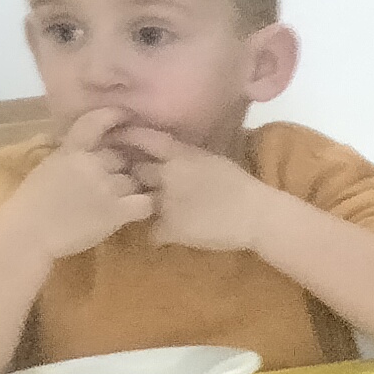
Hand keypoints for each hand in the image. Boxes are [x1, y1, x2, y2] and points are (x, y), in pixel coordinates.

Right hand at [0, 106, 152, 261]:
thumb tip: (88, 146)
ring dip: (134, 188)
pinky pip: (145, 202)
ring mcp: (105, 186)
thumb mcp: (49, 168)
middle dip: (124, 166)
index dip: (114, 116)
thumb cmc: (31, 204)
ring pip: (135, 179)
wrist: (27, 233)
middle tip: (123, 177)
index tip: (126, 116)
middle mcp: (89, 163)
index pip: (95, 122)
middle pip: (122, 155)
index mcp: (70, 150)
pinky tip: (136, 211)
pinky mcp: (116, 210)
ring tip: (126, 199)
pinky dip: (145, 206)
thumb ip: (70, 155)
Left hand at [114, 127, 273, 255]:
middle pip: (134, 171)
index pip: (143, 138)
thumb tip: (170, 153)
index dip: (127, 137)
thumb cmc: (242, 185)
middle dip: (133, 176)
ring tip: (144, 210)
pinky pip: (152, 233)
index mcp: (180, 155)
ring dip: (140, 206)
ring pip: (138, 203)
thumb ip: (187, 156)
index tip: (117, 139)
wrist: (257, 215)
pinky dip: (158, 235)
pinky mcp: (170, 228)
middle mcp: (167, 175)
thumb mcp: (212, 159)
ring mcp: (166, 202)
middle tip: (134, 181)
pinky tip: (165, 236)